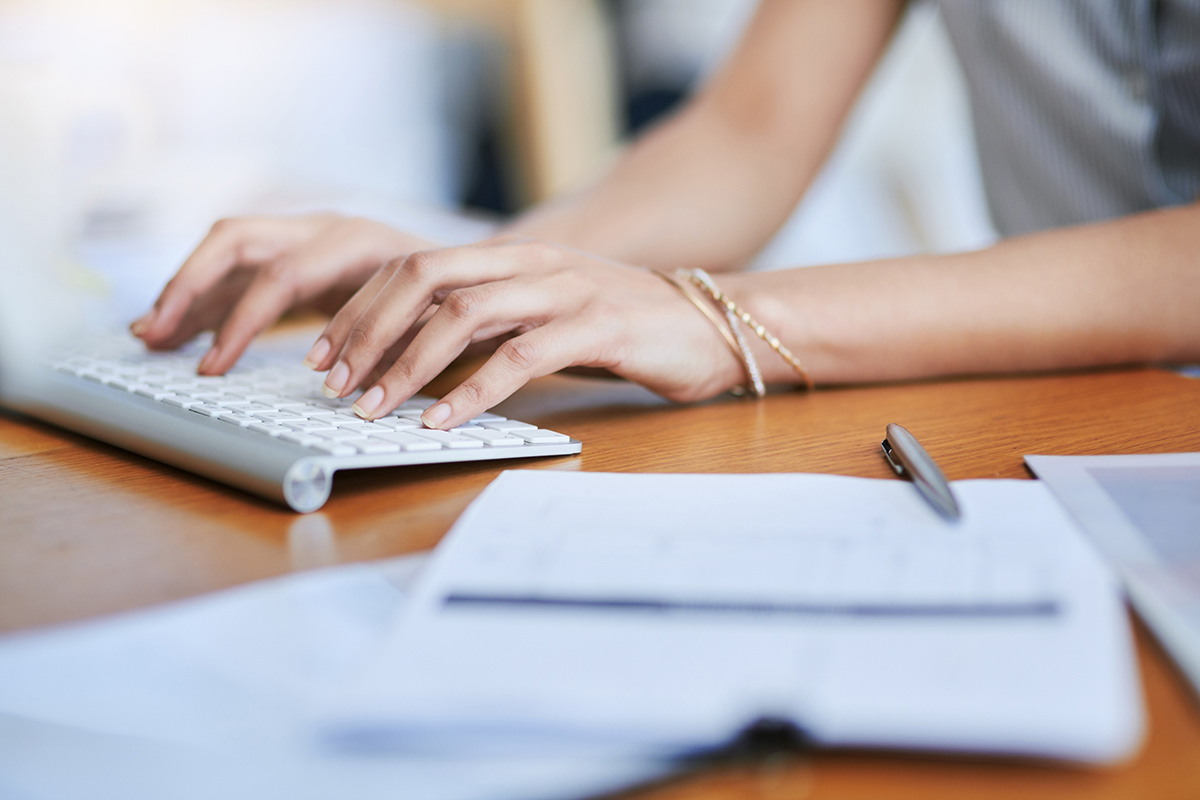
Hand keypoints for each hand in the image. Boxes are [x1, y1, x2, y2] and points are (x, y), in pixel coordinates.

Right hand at [130, 214, 435, 373]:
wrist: (476, 268)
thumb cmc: (458, 296)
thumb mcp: (437, 319)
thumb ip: (396, 343)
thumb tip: (355, 385)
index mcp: (356, 241)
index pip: (280, 275)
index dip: (242, 323)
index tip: (214, 368)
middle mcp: (324, 229)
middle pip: (235, 240)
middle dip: (188, 286)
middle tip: (153, 334)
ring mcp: (308, 239)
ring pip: (229, 252)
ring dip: (186, 290)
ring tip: (149, 335)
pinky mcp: (300, 258)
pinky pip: (243, 273)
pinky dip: (210, 300)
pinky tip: (182, 332)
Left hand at [303, 238, 744, 427]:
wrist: (716, 324)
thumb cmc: (629, 328)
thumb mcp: (549, 313)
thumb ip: (496, 321)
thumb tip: (424, 356)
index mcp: (514, 256)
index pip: (416, 267)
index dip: (362, 308)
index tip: (327, 353)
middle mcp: (532, 262)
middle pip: (424, 279)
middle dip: (368, 331)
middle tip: (335, 382)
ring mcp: (565, 289)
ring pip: (464, 314)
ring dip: (407, 365)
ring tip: (374, 408)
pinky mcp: (598, 326)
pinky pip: (520, 356)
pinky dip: (473, 391)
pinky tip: (443, 420)